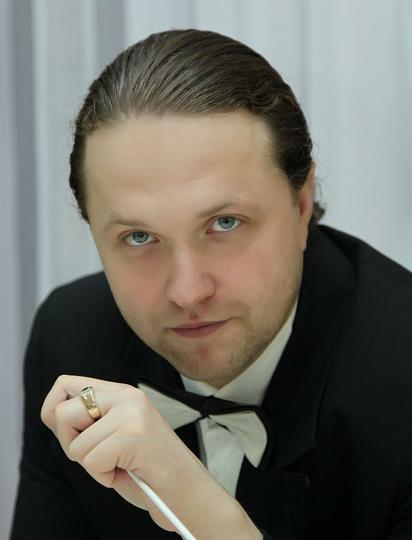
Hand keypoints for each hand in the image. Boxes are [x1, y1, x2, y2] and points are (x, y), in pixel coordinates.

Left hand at [41, 375, 261, 538]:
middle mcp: (127, 396)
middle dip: (72, 444)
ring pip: (76, 444)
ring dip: (93, 465)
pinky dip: (104, 477)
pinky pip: (92, 461)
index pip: (66, 384)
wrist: (188, 492)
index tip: (71, 434)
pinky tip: (127, 472)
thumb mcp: (113, 436)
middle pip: (63, 412)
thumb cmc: (149, 470)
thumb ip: (87, 422)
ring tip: (120, 465)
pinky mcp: (133, 435)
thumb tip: (51, 413)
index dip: (53, 409)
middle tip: (101, 456)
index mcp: (122, 393)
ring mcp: (131, 413)